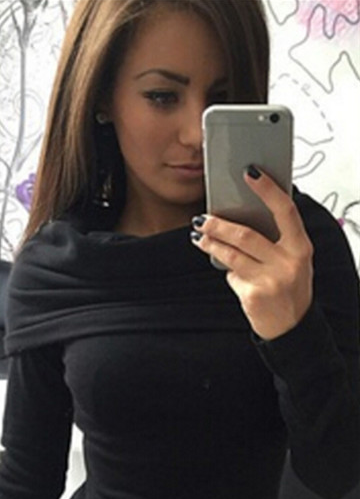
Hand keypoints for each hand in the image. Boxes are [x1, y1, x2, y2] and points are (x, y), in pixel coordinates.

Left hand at [190, 167, 313, 339]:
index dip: (267, 189)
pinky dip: (227, 271)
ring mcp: (271, 280)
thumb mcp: (292, 260)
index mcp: (301, 247)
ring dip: (211, 244)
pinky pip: (232, 276)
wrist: (291, 326)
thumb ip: (275, 241)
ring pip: (232, 254)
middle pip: (246, 235)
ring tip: (199, 237)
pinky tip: (226, 270)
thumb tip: (239, 217)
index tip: (250, 172)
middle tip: (202, 218)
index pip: (285, 210)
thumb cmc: (288, 287)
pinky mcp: (254, 295)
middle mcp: (289, 262)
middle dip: (219, 225)